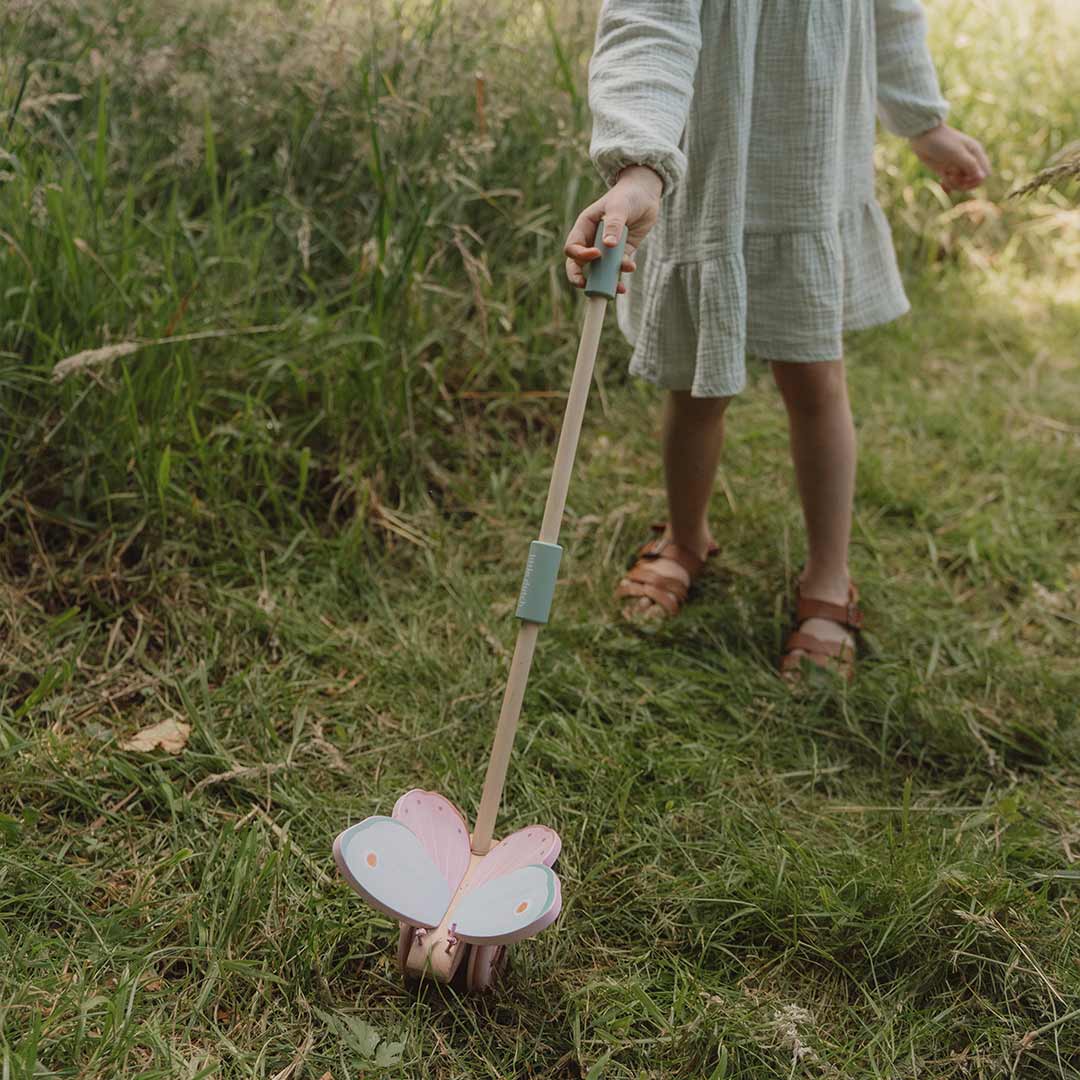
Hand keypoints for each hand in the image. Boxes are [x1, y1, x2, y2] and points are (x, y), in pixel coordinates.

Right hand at [564, 165, 662, 291]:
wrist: (646, 194)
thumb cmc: (628, 195)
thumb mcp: (619, 207)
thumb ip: (613, 225)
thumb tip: (607, 246)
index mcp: (584, 227)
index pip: (573, 247)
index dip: (580, 255)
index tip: (597, 254)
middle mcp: (592, 240)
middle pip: (578, 265)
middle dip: (580, 278)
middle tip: (586, 286)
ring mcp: (606, 249)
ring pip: (598, 271)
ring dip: (605, 281)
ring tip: (616, 288)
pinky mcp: (621, 253)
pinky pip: (617, 268)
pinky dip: (622, 273)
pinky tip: (630, 269)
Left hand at [909, 123, 990, 192]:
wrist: (923, 136)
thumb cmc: (942, 141)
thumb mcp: (957, 153)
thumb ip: (970, 164)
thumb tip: (982, 177)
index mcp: (976, 153)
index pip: (985, 174)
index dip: (976, 181)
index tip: (964, 178)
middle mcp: (969, 160)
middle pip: (973, 181)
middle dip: (963, 184)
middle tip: (951, 177)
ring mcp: (957, 166)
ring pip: (962, 183)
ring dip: (954, 184)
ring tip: (944, 177)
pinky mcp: (946, 170)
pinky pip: (952, 183)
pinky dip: (948, 186)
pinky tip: (941, 184)